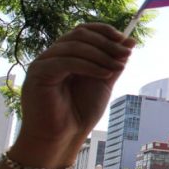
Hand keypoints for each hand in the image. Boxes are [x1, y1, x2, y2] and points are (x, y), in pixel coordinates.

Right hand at [3, 23, 134, 168]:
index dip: (105, 31)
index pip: (84, 31)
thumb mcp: (103, 80)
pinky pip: (66, 61)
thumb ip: (113, 61)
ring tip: (118, 67)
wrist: (63, 137)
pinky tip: (105, 75)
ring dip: (101, 55)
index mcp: (67, 54)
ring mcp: (44, 62)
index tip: (126, 39)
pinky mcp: (38, 73)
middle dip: (107, 43)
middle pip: (80, 35)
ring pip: (74, 46)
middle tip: (126, 53)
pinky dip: (89, 66)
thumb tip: (130, 41)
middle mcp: (53, 55)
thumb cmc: (80, 111)